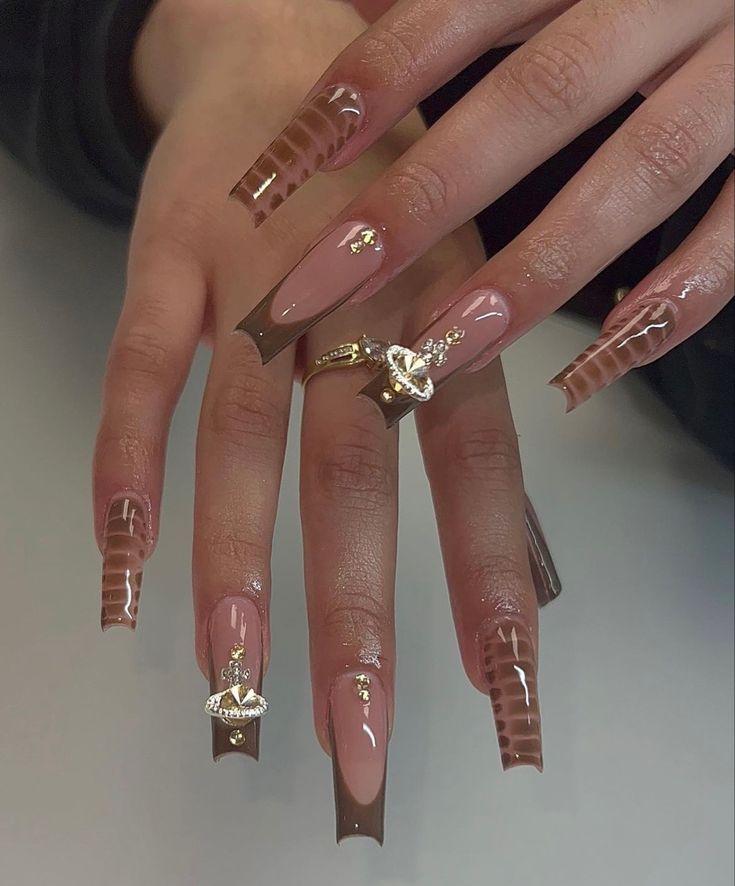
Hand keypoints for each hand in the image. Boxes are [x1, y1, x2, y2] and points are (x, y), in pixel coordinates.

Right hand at [93, 0, 557, 841]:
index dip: (488, 582)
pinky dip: (125, 465)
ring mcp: (256, 284)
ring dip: (235, 568)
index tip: (499, 697)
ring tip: (230, 679)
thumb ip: (463, 398)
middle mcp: (358, 303)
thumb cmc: (391, 191)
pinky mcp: (169, 261)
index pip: (476, 468)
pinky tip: (119, 563)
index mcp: (446, 310)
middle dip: (354, 619)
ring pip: (244, 441)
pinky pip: (140, 371)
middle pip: (356, 479)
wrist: (293, 52)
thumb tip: (495, 546)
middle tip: (353, 744)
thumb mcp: (460, 273)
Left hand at [232, 0, 732, 422]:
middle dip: (423, 203)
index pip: (454, 9)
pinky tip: (594, 367)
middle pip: (537, 101)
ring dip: (538, 270)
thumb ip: (460, 2)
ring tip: (441, 351)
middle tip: (319, 291)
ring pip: (642, 169)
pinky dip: (678, 297)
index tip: (279, 175)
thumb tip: (343, 17)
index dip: (370, 86)